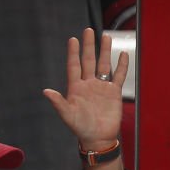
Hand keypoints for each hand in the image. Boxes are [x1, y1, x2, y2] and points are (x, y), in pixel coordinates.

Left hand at [44, 28, 128, 150]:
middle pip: (89, 60)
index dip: (73, 53)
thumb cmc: (81, 128)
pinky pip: (119, 76)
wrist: (99, 138)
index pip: (74, 65)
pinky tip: (123, 55)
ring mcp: (102, 87)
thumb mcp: (67, 115)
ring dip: (105, 52)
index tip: (73, 39)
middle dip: (89, 46)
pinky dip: (121, 66)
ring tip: (106, 37)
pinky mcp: (114, 93)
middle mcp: (89, 84)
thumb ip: (58, 102)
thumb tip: (46, 91)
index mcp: (76, 87)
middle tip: (88, 31)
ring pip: (103, 65)